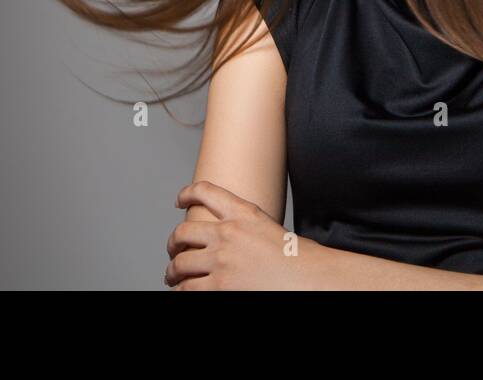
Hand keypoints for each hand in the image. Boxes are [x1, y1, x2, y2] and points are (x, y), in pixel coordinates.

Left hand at [164, 180, 316, 289]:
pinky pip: (187, 289)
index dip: (187, 194)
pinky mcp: (219, 286)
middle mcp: (228, 233)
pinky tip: (183, 291)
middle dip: (173, 243)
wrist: (309, 278)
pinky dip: (181, 291)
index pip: (206, 191)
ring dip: (173, 272)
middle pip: (183, 232)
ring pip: (180, 263)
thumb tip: (230, 241)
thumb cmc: (299, 258)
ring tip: (173, 277)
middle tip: (173, 250)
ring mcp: (222, 260)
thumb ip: (247, 228)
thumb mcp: (271, 228)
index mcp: (244, 213)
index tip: (180, 200)